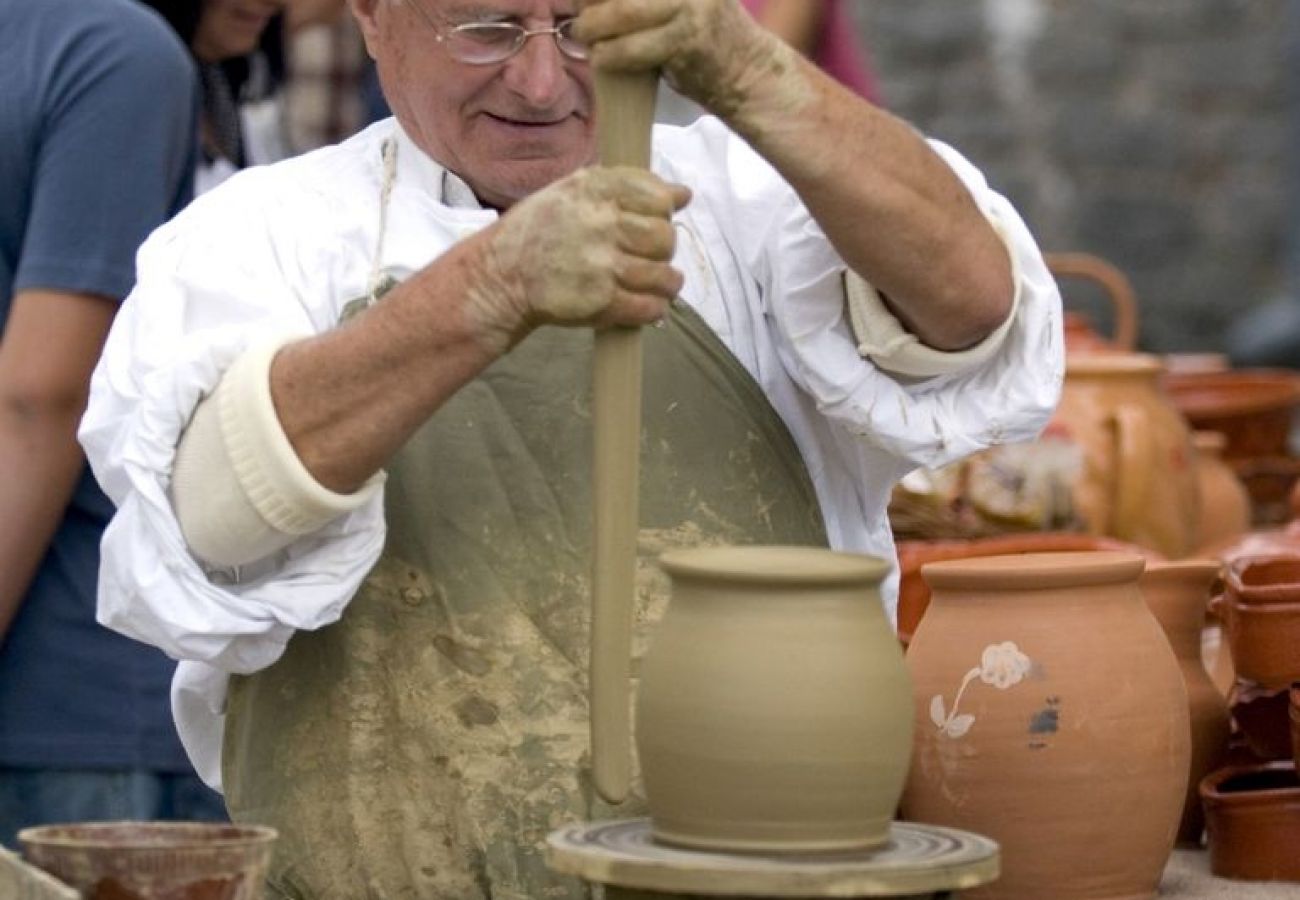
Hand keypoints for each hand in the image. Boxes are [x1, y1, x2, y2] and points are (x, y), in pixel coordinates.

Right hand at [469, 166, 689, 348]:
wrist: (501, 277)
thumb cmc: (537, 231)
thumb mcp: (573, 191)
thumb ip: (627, 187)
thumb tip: (683, 194)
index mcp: (595, 190)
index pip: (658, 197)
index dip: (663, 211)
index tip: (654, 219)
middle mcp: (602, 224)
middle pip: (665, 237)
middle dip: (663, 248)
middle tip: (649, 255)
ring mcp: (603, 265)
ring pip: (664, 275)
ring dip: (666, 283)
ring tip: (655, 284)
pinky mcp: (602, 302)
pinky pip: (650, 307)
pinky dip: (655, 309)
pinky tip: (646, 305)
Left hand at [575, 0, 789, 117]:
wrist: (750, 73)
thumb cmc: (709, 38)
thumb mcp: (685, 1)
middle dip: (592, 1)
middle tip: (580, 16)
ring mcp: (691, 7)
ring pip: (625, 11)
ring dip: (595, 27)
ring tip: (585, 35)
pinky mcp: (687, 40)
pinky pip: (634, 47)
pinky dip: (611, 54)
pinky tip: (602, 58)